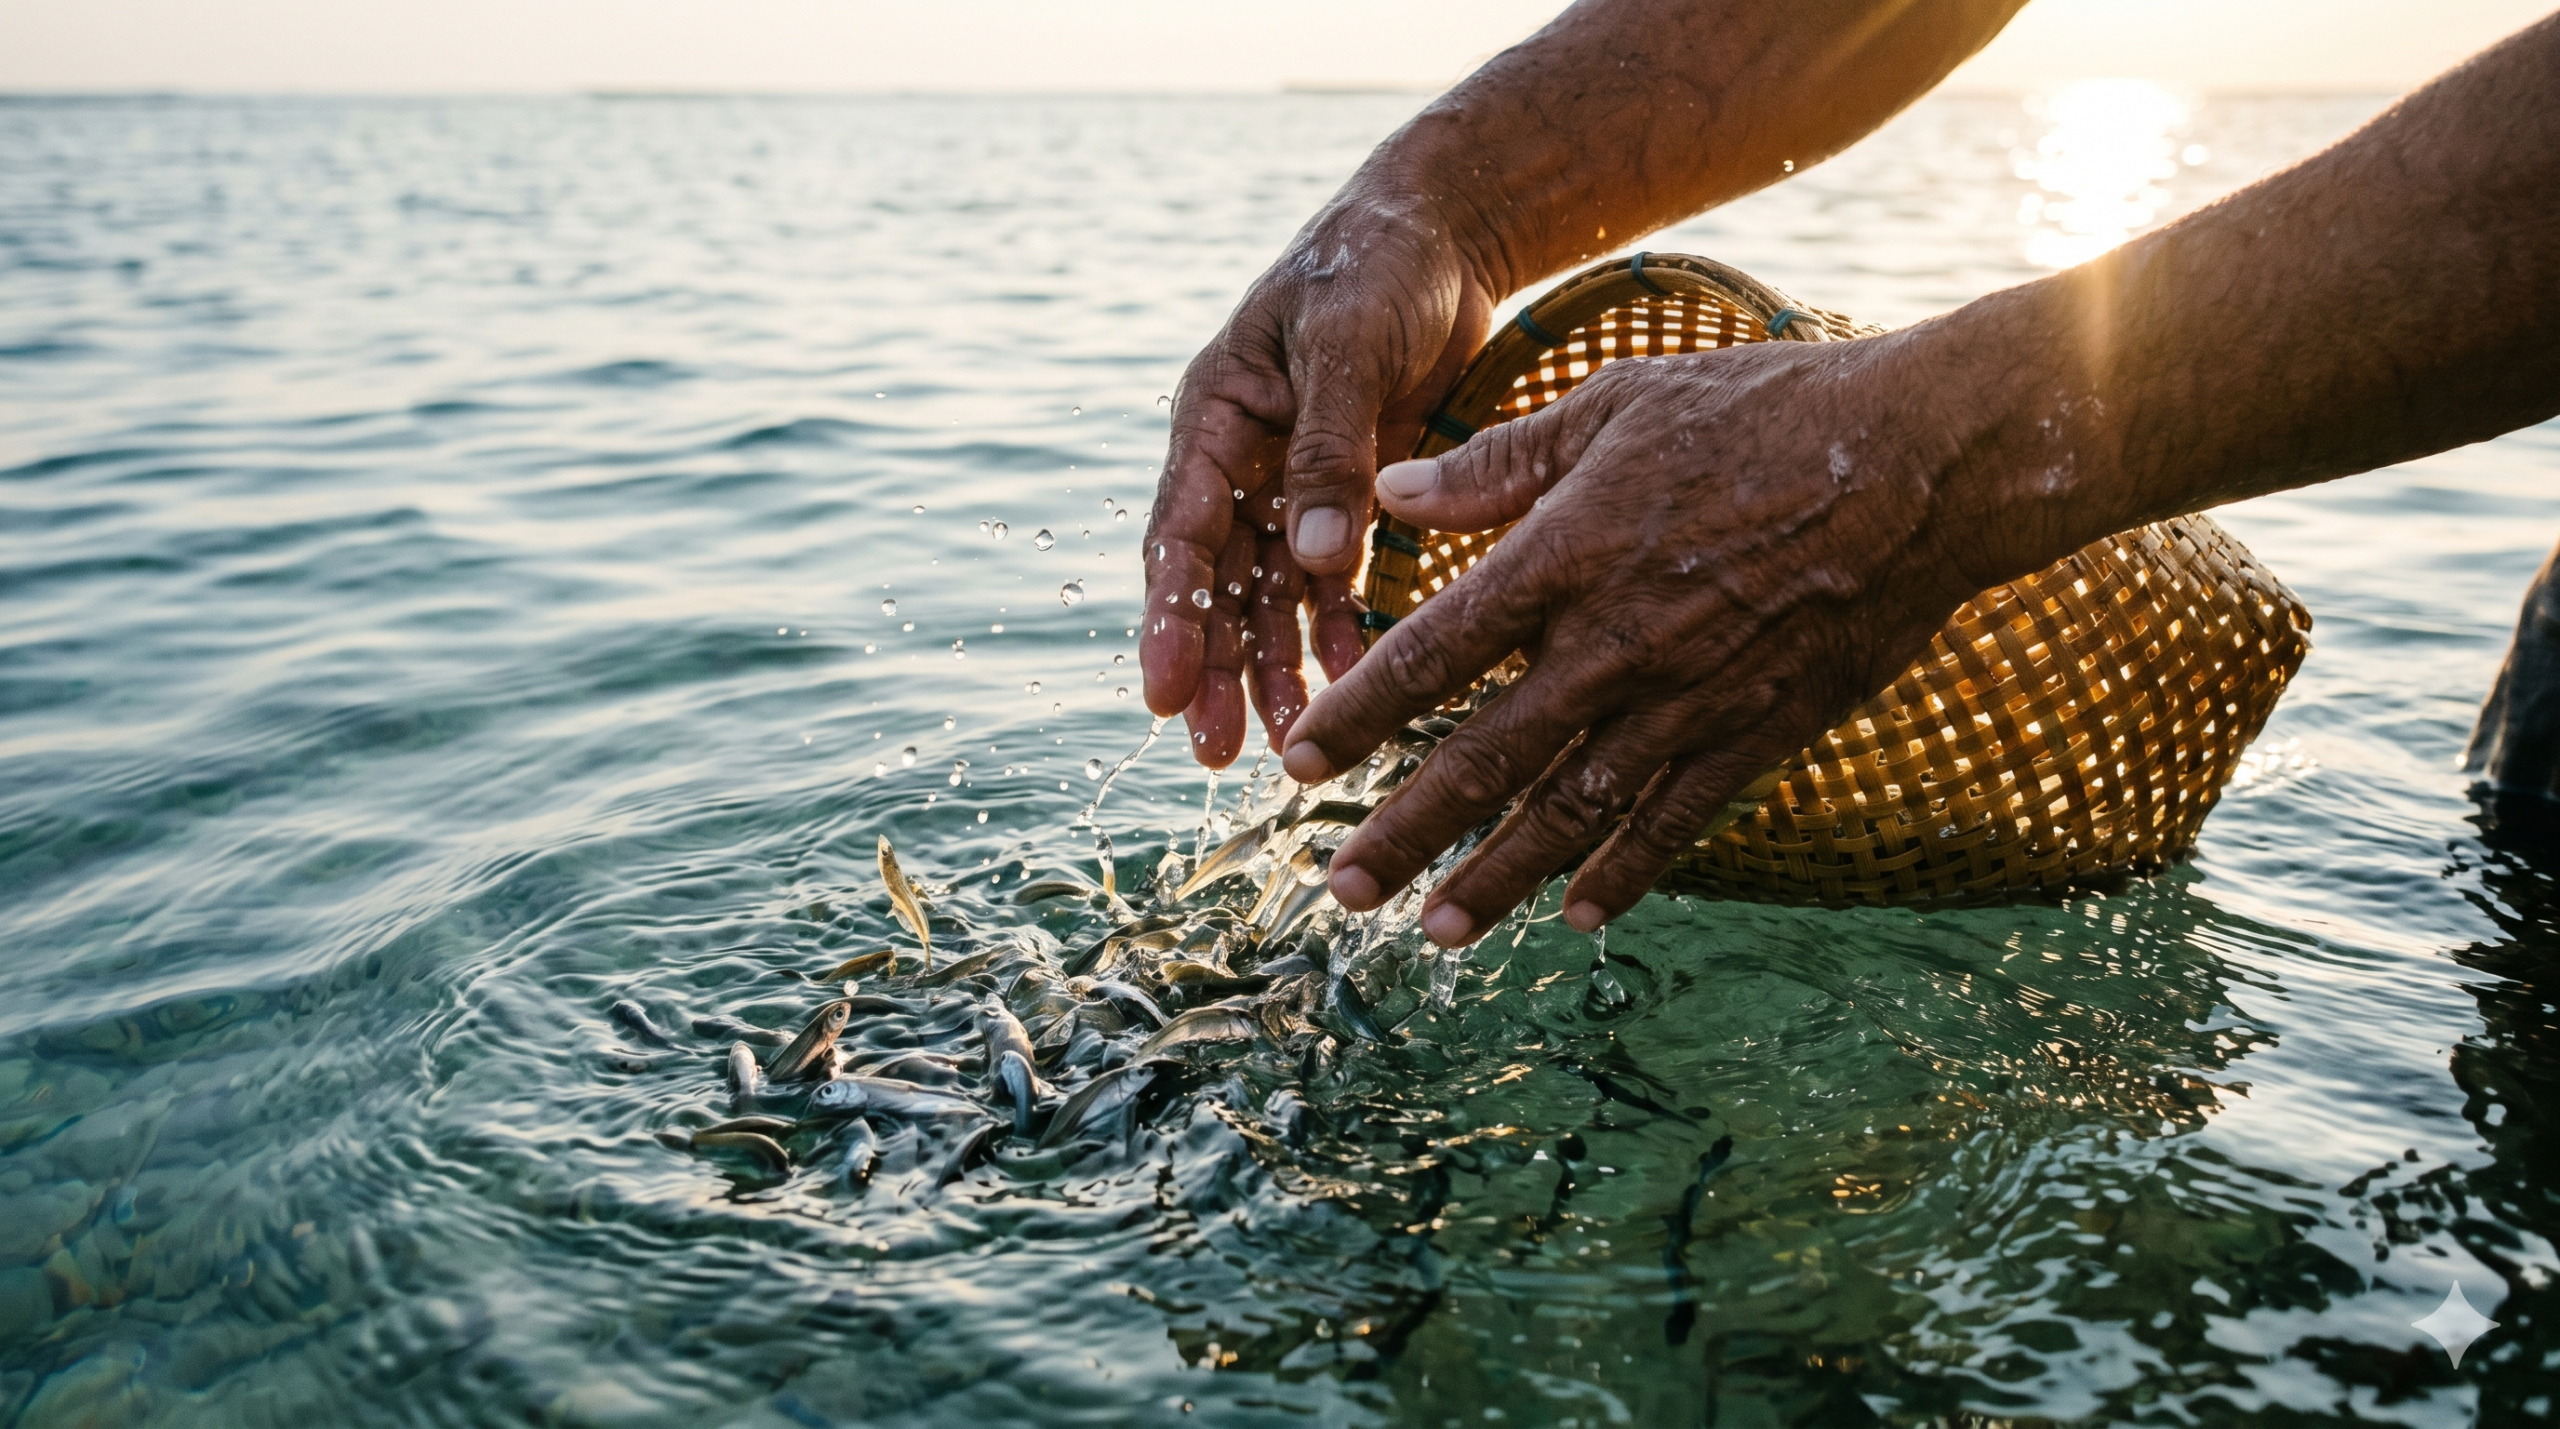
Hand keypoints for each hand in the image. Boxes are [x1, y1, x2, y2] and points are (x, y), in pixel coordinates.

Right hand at [1140, 190, 1496, 766]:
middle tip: (1213, 753)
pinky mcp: (1347, 497)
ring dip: (1271, 669)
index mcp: (1216, 414)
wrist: (1442, 233)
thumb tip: (1313, 557)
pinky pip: (1331, 584)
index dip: (1170, 617)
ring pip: (1267, 597)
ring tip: (1289, 745)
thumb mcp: (1349, 345)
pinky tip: (1351, 687)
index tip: (1161, 692)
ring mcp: (1290, 483)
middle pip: (1214, 583)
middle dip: (1211, 669)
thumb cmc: (1380, 267)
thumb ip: (1330, 450)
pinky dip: (1338, 635)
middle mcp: (1240, 459)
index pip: (1180, 530)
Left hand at [1277, 334, 2021, 943]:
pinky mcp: (1760, 730)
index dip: (1359, 716)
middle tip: (1338, 889)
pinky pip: (1675, 820)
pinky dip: (1621, 873)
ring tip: (1433, 932)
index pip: (1431, 654)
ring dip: (1495, 877)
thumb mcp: (1615, 404)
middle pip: (1484, 759)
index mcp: (1565, 556)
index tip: (1297, 766)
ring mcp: (1689, 699)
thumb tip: (1386, 493)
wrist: (1925, 460)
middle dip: (1403, 832)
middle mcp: (1614, 644)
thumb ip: (1495, 462)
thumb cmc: (1766, 409)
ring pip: (1570, 813)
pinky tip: (1574, 915)